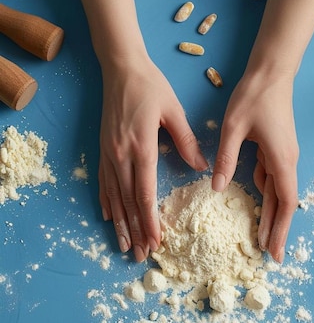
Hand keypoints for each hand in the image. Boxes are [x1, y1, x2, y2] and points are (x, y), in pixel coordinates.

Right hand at [99, 57, 207, 261]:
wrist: (121, 67)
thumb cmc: (151, 86)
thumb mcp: (173, 111)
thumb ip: (186, 141)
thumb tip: (202, 167)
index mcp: (141, 147)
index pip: (145, 193)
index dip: (150, 221)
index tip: (156, 240)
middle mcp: (121, 155)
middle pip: (129, 202)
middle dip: (136, 231)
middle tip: (141, 255)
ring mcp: (109, 153)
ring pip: (114, 197)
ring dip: (120, 224)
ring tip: (124, 246)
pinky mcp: (103, 150)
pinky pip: (103, 182)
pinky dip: (107, 202)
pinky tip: (110, 218)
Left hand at [212, 70, 298, 261]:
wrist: (271, 72)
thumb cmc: (254, 96)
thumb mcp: (233, 128)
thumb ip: (226, 159)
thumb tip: (215, 188)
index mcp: (280, 159)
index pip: (286, 202)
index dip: (280, 229)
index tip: (275, 252)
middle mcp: (286, 162)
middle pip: (284, 204)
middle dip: (277, 231)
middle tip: (270, 257)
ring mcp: (283, 157)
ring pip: (278, 194)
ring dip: (271, 216)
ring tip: (261, 239)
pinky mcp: (276, 151)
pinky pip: (271, 180)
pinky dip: (266, 197)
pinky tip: (256, 206)